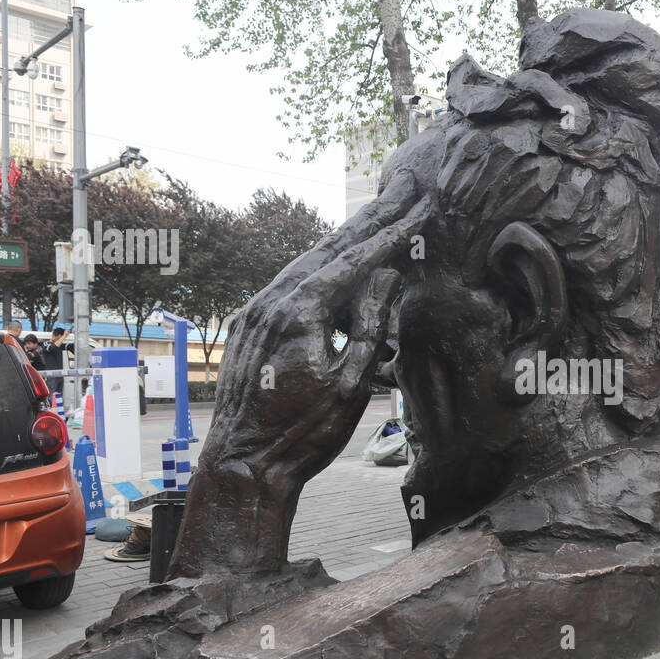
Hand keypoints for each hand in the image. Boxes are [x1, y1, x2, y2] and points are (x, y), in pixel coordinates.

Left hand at [169, 183, 432, 578]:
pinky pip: (288, 285)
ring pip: (306, 264)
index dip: (390, 233)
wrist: (242, 466)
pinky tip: (335, 267)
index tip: (417, 208)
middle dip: (368, 221)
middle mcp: (270, 302)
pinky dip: (318, 269)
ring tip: (375, 219)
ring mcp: (254, 312)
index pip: (354, 261)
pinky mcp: (247, 326)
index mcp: (298, 313)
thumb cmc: (300, 435)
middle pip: (328, 249)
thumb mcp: (349, 384)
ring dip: (343, 243)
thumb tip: (388, 278)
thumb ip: (369, 326)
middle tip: (401, 191)